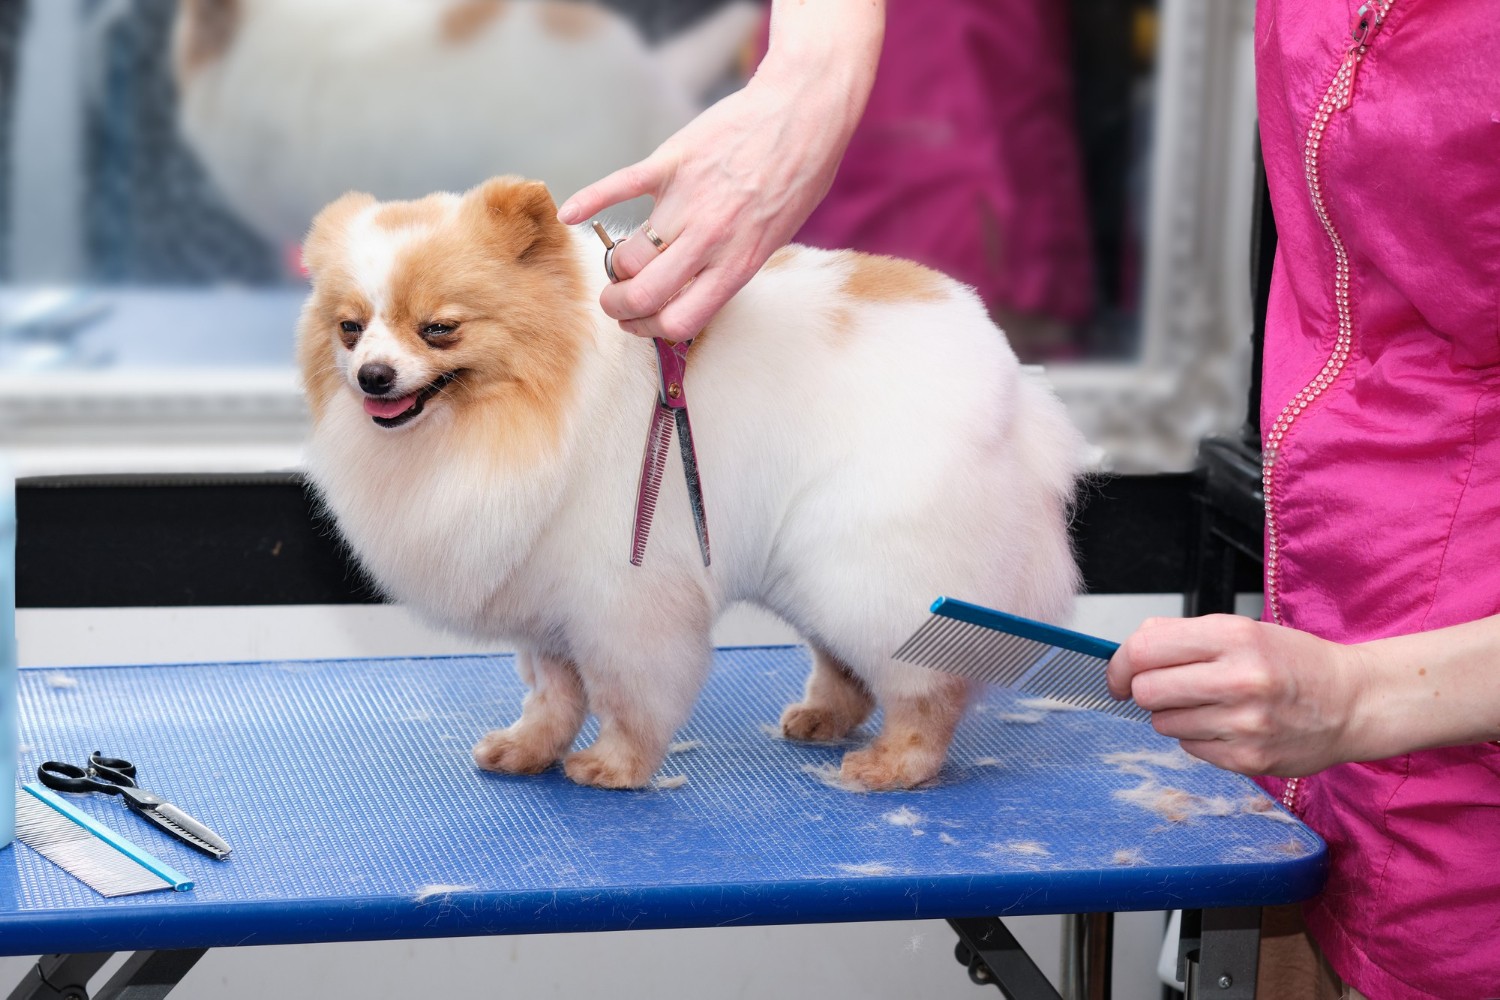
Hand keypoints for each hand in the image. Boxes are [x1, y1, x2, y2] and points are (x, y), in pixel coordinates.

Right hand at [557, 39, 873, 340]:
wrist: (804, 114)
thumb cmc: (797, 179)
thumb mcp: (772, 239)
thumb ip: (729, 266)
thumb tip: (689, 294)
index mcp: (737, 265)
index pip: (679, 322)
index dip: (649, 330)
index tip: (640, 320)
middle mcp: (710, 240)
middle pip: (643, 295)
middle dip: (617, 307)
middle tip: (613, 300)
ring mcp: (688, 200)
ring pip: (628, 253)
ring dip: (615, 265)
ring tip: (620, 261)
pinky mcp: (671, 162)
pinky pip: (617, 187)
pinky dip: (587, 202)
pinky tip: (568, 215)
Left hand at [1105, 615, 1365, 776]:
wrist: (1353, 702)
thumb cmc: (1292, 662)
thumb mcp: (1240, 629)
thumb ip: (1180, 635)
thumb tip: (1127, 651)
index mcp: (1233, 637)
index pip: (1144, 650)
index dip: (1119, 664)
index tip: (1118, 674)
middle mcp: (1239, 679)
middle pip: (1145, 691)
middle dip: (1144, 691)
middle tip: (1165, 689)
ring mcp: (1245, 724)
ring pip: (1163, 723)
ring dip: (1173, 715)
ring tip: (1209, 704)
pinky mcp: (1248, 758)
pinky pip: (1189, 748)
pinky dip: (1198, 737)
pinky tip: (1228, 725)